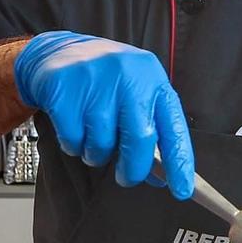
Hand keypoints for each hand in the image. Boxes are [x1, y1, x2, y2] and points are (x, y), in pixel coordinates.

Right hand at [13, 32, 192, 196]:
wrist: (59, 51)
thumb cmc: (106, 81)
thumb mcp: (135, 95)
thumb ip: (151, 130)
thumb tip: (162, 176)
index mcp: (152, 79)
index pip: (173, 127)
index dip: (179, 162)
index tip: (182, 190)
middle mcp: (128, 76)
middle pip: (140, 139)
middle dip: (133, 169)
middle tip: (126, 177)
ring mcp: (95, 81)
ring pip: (102, 144)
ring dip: (97, 153)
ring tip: (93, 135)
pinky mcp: (64, 90)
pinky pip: (73, 140)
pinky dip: (73, 145)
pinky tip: (75, 127)